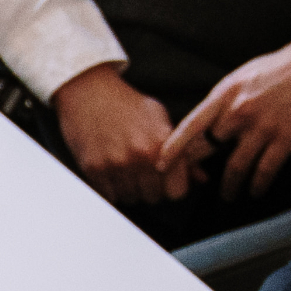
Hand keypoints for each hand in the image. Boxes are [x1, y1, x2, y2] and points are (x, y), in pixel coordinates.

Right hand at [49, 64, 186, 203]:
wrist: (88, 91)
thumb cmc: (126, 104)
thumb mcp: (159, 118)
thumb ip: (182, 150)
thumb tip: (202, 178)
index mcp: (160, 143)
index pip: (177, 191)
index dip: (173, 187)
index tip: (166, 179)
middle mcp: (139, 156)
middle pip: (153, 198)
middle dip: (151, 188)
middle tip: (143, 172)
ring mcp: (115, 164)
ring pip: (131, 199)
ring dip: (130, 189)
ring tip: (125, 169)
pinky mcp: (93, 169)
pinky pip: (109, 196)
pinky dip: (111, 188)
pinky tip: (110, 170)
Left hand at [159, 17, 290, 201]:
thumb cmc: (287, 64)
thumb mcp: (247, 73)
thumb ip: (228, 98)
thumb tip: (213, 120)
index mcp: (227, 92)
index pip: (192, 125)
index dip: (174, 147)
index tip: (162, 163)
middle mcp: (240, 111)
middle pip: (209, 149)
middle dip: (199, 170)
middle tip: (194, 185)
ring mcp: (263, 126)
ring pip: (236, 166)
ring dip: (230, 186)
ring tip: (229, 196)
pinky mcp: (286, 138)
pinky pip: (266, 170)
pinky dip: (258, 184)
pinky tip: (256, 191)